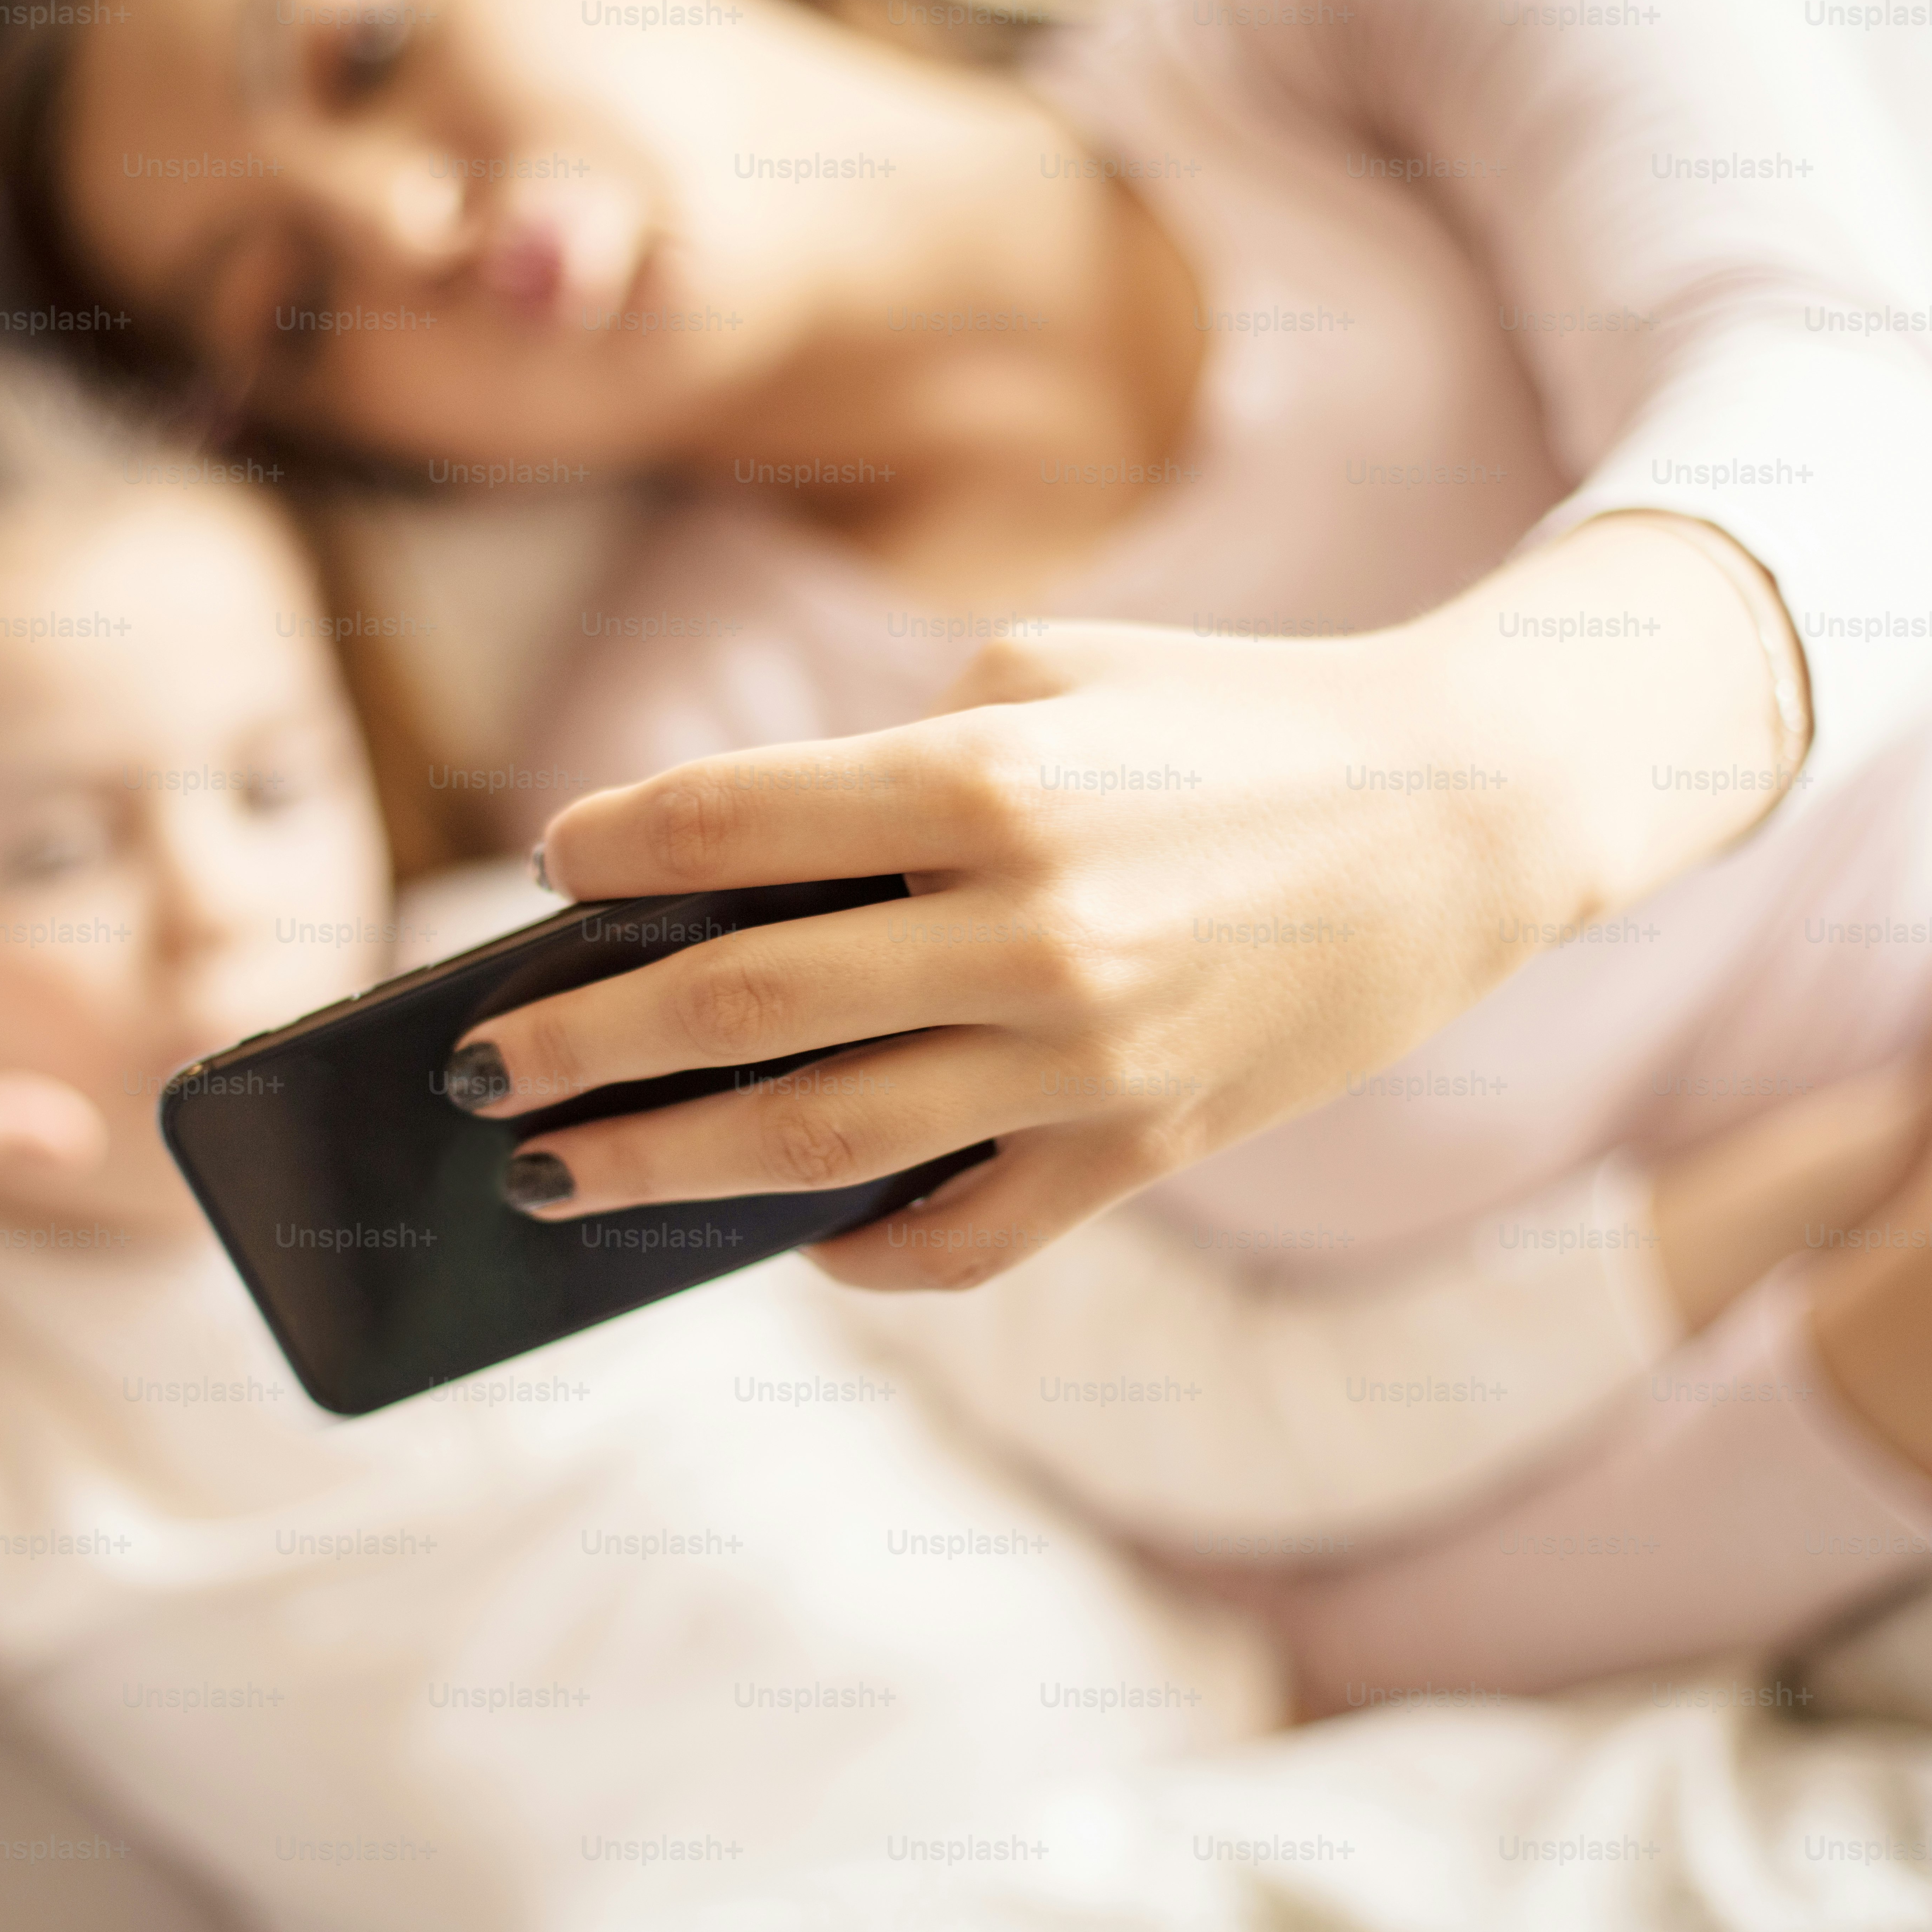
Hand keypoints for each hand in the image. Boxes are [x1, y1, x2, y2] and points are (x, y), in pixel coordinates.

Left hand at [443, 516, 1792, 1288]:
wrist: (1457, 814)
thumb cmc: (1227, 721)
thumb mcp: (1049, 678)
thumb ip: (890, 769)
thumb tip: (733, 888)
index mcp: (990, 780)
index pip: (729, 825)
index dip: (609, 850)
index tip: (547, 870)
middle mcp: (1023, 927)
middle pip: (733, 1003)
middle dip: (575, 1046)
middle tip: (475, 1076)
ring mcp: (1084, 1058)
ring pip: (813, 1143)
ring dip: (657, 1167)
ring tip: (555, 1181)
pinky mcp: (1142, 1150)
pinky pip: (963, 1238)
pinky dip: (860, 1253)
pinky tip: (791, 1239)